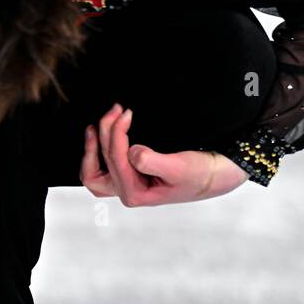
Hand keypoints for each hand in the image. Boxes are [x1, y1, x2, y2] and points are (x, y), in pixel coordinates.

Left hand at [80, 103, 247, 206]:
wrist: (211, 176)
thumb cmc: (197, 173)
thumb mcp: (179, 167)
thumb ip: (153, 162)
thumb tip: (132, 153)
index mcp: (136, 193)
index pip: (117, 160)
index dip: (116, 134)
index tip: (126, 113)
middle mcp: (127, 192)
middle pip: (101, 165)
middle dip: (104, 134)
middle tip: (115, 110)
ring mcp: (126, 186)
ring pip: (94, 172)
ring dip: (92, 148)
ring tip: (96, 125)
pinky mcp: (128, 178)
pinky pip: (103, 170)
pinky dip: (98, 154)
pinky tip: (100, 135)